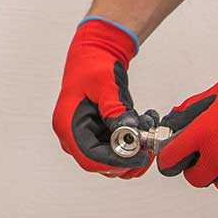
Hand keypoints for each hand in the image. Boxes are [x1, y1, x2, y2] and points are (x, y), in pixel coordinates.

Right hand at [52, 18, 152, 177]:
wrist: (94, 52)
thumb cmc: (93, 64)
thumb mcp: (106, 85)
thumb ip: (116, 110)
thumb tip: (129, 131)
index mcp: (67, 125)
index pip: (90, 158)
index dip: (116, 162)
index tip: (139, 156)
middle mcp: (73, 136)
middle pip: (101, 164)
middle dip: (128, 158)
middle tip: (149, 144)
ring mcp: (85, 137)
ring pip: (111, 161)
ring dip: (134, 152)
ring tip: (148, 129)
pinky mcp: (98, 134)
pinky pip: (116, 149)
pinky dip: (133, 142)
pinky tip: (144, 123)